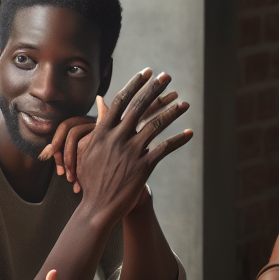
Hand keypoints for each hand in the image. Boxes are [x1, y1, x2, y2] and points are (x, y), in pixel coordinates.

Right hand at [67, 69, 191, 222]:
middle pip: (139, 107)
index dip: (135, 85)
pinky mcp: (143, 166)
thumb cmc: (91, 178)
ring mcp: (131, 152)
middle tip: (167, 76)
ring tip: (185, 104)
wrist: (97, 207)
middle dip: (154, 89)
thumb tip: (101, 101)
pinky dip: (178, 140)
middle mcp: (118, 138)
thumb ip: (99, 124)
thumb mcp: (89, 148)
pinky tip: (189, 134)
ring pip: (156, 126)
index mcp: (103, 132)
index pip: (121, 101)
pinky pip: (164, 149)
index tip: (146, 72)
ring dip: (172, 113)